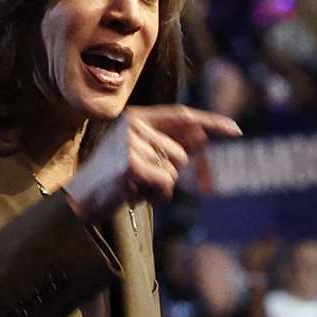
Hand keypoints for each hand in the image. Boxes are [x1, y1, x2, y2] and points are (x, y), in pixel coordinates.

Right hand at [66, 106, 238, 221]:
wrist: (81, 200)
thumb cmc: (114, 180)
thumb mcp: (144, 158)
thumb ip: (170, 146)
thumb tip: (203, 138)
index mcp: (136, 117)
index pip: (181, 115)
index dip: (211, 122)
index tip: (235, 130)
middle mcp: (133, 125)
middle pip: (180, 152)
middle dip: (169, 173)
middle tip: (141, 181)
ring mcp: (131, 143)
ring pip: (174, 170)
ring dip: (160, 187)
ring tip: (134, 187)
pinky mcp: (131, 164)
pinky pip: (165, 184)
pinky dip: (156, 196)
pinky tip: (134, 196)